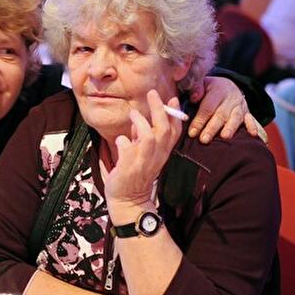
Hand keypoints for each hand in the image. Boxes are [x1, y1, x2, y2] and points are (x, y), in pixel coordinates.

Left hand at [104, 91, 181, 221]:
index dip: (175, 114)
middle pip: (163, 130)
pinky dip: (123, 141)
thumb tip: (136, 121)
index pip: (174, 132)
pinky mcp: (129, 168)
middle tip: (152, 93)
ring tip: (132, 113)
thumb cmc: (134, 176)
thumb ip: (140, 139)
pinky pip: (127, 148)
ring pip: (149, 137)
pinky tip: (119, 141)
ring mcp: (143, 162)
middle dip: (159, 109)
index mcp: (161, 153)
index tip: (172, 98)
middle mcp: (156, 157)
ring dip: (141, 122)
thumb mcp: (142, 155)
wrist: (128, 201)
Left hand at [189, 75, 259, 142]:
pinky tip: (253, 134)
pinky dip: (252, 126)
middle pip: (221, 114)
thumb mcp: (200, 85)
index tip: (192, 133)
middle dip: (212, 128)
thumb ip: (195, 90)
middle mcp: (230, 97)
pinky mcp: (247, 112)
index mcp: (217, 90)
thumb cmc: (207, 90)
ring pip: (235, 118)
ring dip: (230, 128)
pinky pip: (251, 119)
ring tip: (225, 137)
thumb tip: (193, 98)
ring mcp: (240, 105)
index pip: (207, 107)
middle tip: (204, 139)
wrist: (226, 87)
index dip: (199, 120)